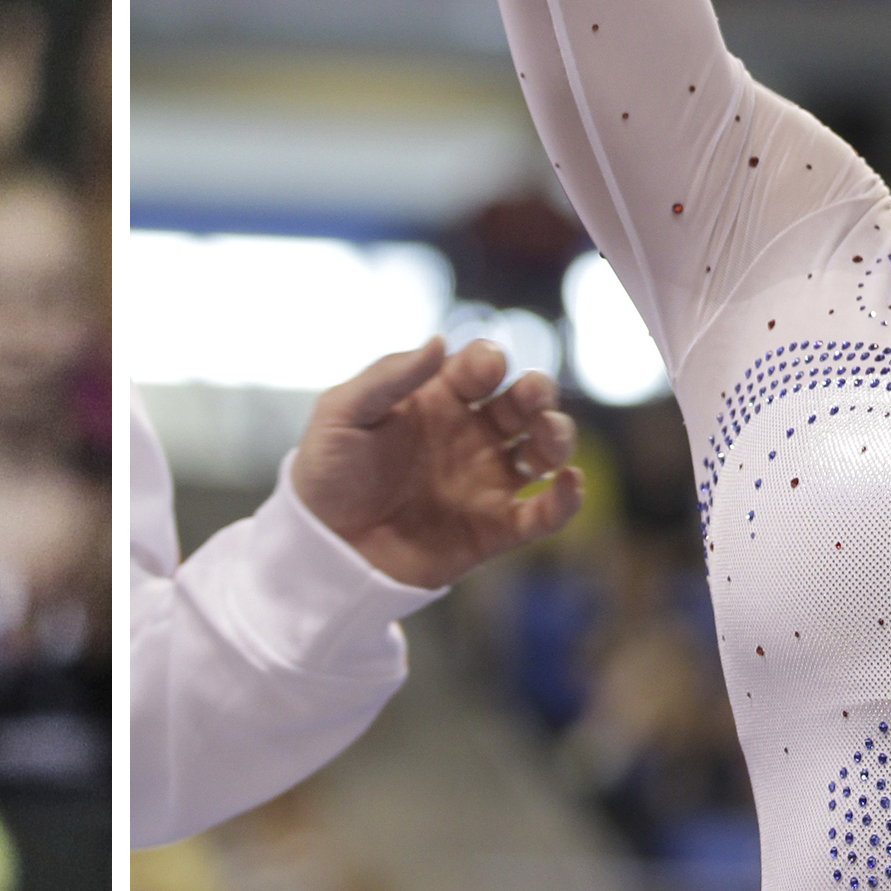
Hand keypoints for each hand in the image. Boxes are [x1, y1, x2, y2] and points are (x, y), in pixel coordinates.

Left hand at [291, 337, 579, 591]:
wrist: (321, 548)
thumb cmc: (326, 472)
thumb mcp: (344, 413)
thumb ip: (390, 376)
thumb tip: (440, 342)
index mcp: (438, 399)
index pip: (482, 367)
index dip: (490, 361)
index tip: (486, 368)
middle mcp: (470, 435)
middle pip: (523, 403)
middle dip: (537, 392)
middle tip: (532, 395)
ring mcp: (485, 481)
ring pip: (543, 451)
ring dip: (557, 437)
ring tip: (548, 436)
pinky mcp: (492, 530)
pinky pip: (542, 514)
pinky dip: (566, 500)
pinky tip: (569, 483)